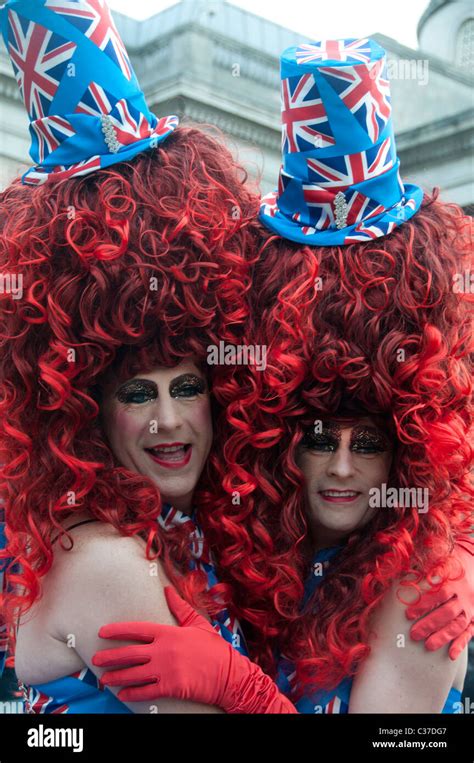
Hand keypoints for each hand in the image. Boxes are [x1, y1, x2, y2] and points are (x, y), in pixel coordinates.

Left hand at [92, 585, 296, 712]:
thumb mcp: (198, 624)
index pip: (137, 630)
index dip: (118, 631)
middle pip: (130, 654)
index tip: (102, 632)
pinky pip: (146, 691)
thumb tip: (167, 590)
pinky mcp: (171, 688)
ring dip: (116, 677)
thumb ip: (180, 607)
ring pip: (134, 674)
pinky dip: (132, 693)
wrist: (229, 674)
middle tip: (96, 660)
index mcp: (169, 633)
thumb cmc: (214, 648)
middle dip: (110, 657)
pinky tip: (123, 694)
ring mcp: (166, 670)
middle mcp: (164, 650)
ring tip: (104, 679)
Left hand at [406, 536, 473, 659]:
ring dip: (443, 637)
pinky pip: (469, 633)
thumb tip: (404, 570)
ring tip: (427, 646)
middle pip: (447, 612)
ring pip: (458, 625)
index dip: (423, 604)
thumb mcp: (441, 562)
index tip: (408, 614)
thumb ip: (427, 569)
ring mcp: (471, 610)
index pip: (438, 594)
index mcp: (454, 583)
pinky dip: (460, 644)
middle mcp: (464, 597)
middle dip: (430, 624)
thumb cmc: (451, 565)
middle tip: (414, 634)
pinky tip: (451, 655)